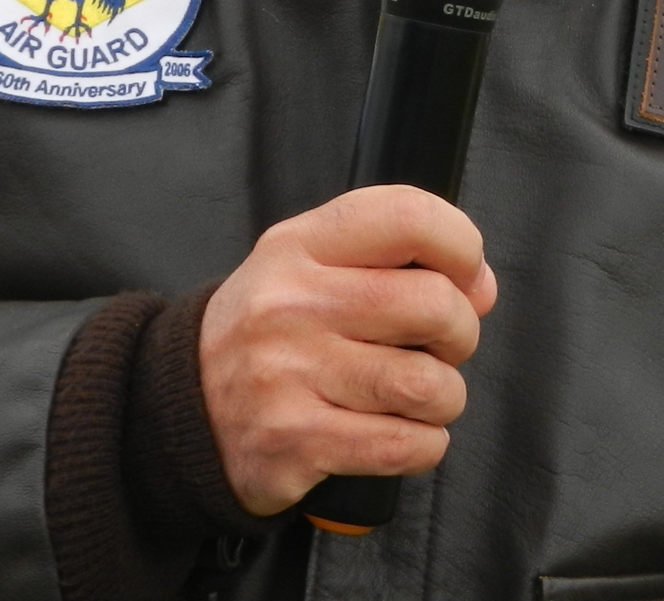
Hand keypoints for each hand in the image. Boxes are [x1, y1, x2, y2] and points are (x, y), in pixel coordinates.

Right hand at [198, 185, 497, 515]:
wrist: (183, 408)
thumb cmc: (269, 332)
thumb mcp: (306, 266)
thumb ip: (389, 259)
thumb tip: (480, 286)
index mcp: (299, 245)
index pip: (407, 217)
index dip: (461, 245)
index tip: (466, 276)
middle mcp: (292, 303)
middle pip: (434, 305)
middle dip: (461, 333)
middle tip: (439, 346)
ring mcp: (291, 373)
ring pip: (428, 384)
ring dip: (444, 398)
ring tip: (416, 395)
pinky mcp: (296, 441)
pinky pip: (405, 445)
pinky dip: (423, 445)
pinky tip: (398, 433)